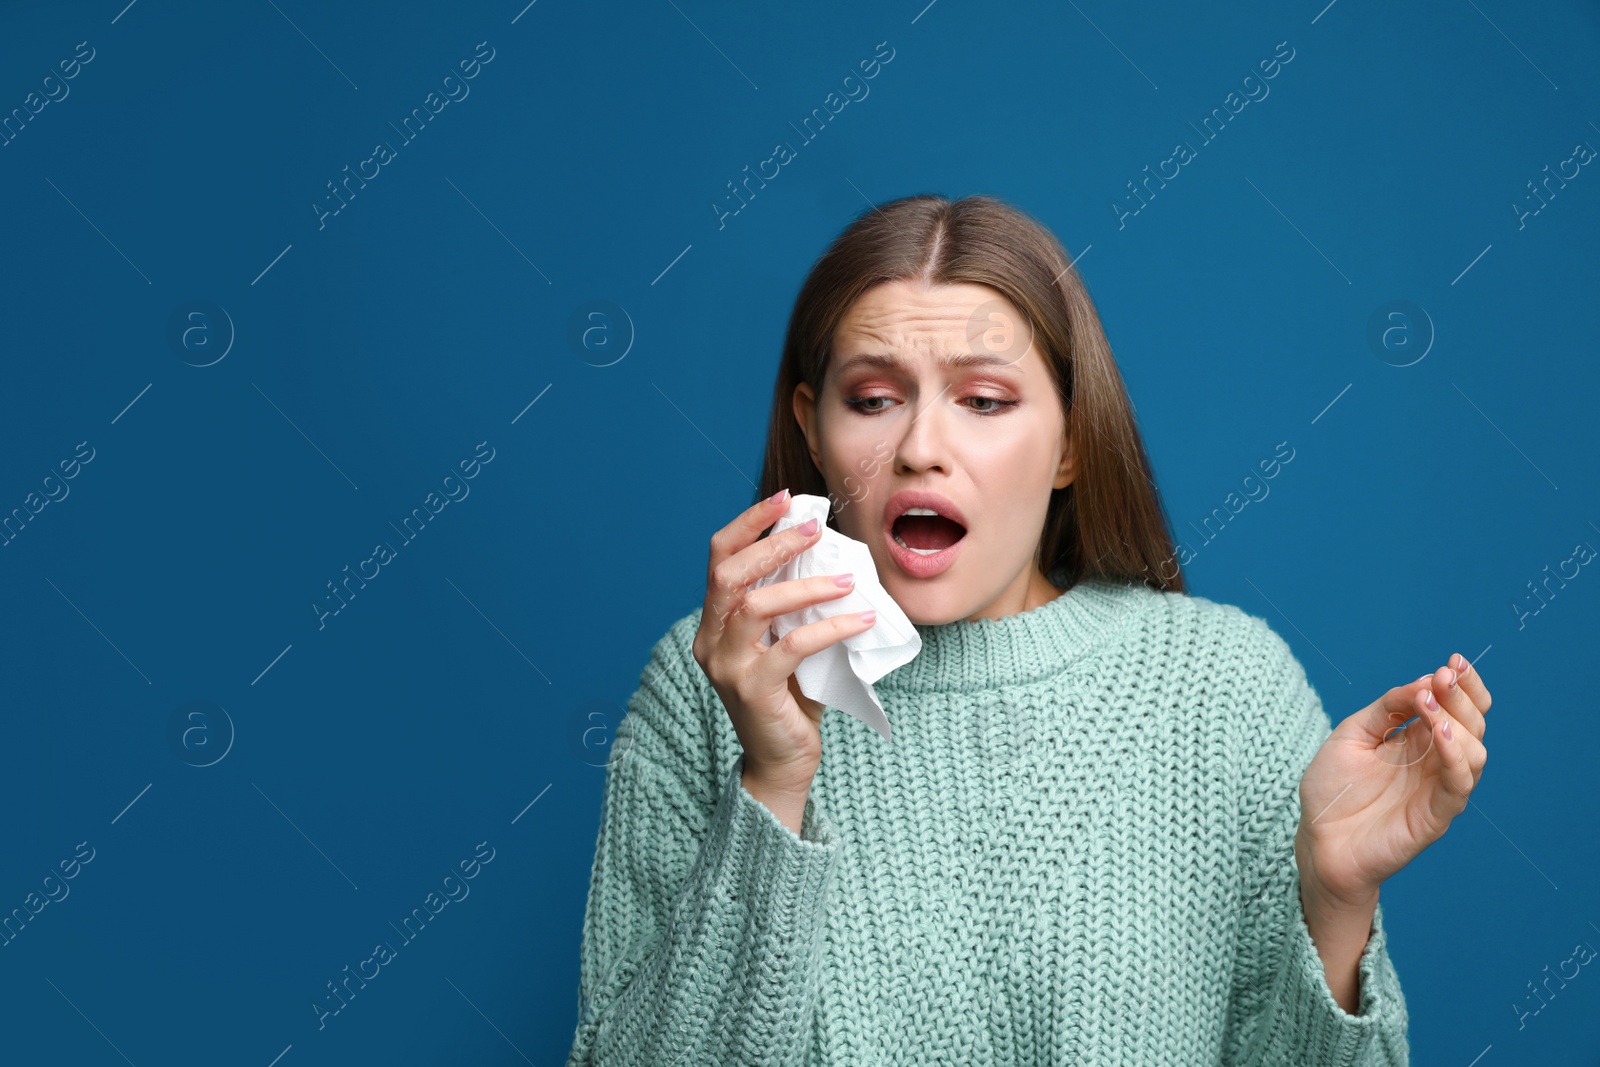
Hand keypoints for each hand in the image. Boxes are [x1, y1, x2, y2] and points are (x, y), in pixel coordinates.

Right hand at [690, 489, 877, 792]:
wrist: (783, 762)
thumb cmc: (792, 698)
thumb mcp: (789, 642)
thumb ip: (796, 607)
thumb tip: (836, 557)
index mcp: (713, 624)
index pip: (719, 558)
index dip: (748, 523)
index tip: (785, 500)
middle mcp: (710, 641)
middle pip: (729, 574)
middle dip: (773, 543)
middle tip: (815, 529)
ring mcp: (727, 667)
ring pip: (756, 606)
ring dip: (805, 585)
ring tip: (848, 579)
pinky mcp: (753, 690)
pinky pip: (792, 646)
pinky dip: (830, 627)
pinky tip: (862, 619)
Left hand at [1296, 653, 1491, 908]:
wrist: (1318, 840)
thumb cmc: (1332, 789)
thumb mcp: (1351, 735)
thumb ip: (1385, 708)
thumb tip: (1421, 682)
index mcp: (1416, 740)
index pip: (1455, 707)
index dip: (1462, 685)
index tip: (1452, 662)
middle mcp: (1434, 762)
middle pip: (1472, 724)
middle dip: (1463, 696)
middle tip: (1445, 676)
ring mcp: (1437, 788)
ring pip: (1475, 752)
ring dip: (1458, 722)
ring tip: (1431, 703)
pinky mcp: (1436, 815)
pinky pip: (1459, 785)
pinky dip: (1456, 756)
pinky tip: (1442, 733)